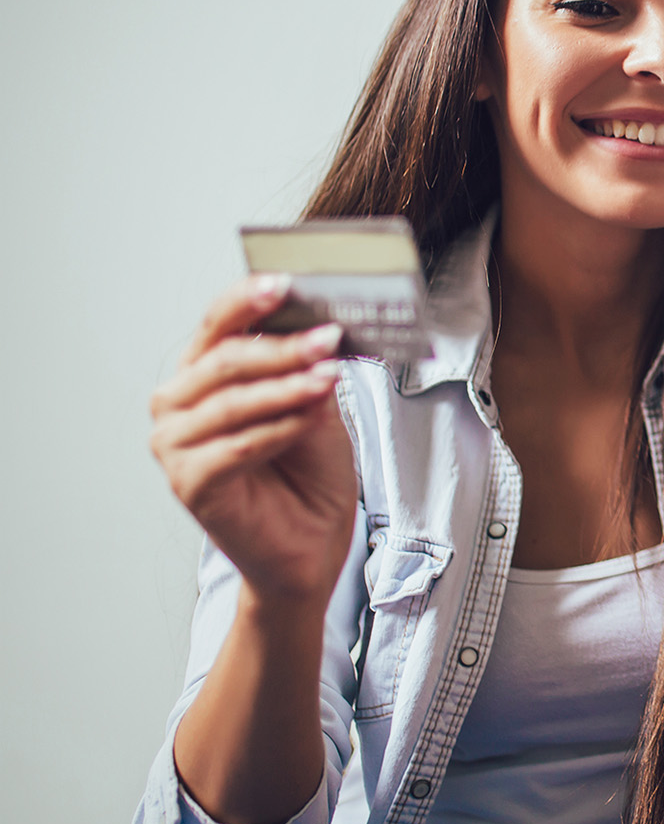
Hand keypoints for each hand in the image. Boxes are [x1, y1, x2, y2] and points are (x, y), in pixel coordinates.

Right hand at [150, 275, 359, 608]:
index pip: (217, 324)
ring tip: (329, 375)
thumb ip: (310, 372)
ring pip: (232, 402)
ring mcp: (176, 446)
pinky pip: (238, 445)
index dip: (246, 299)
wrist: (312, 542)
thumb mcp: (318, 405)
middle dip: (281, 347)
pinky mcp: (190, 483)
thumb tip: (318, 338)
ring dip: (286, 386)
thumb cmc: (308, 473)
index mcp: (202, 375)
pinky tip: (312, 417)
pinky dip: (279, 428)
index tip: (284, 282)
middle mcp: (177, 405)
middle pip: (224, 360)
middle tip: (327, 336)